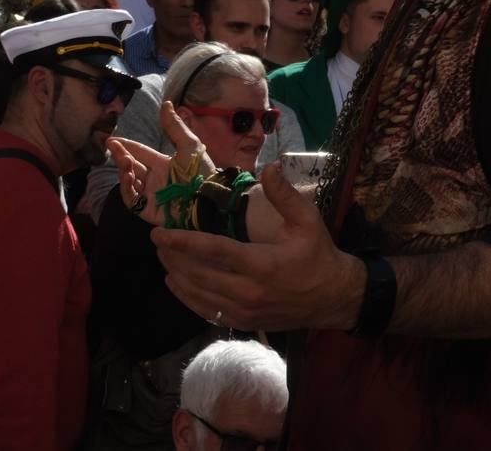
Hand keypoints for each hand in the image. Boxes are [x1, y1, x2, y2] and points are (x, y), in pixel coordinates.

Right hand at [108, 101, 215, 225]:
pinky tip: (128, 177)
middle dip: (121, 157)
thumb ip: (174, 126)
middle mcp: (154, 180)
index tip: (111, 140)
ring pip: (129, 183)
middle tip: (113, 147)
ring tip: (125, 163)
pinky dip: (127, 189)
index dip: (126, 147)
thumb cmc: (201, 171)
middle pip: (131, 167)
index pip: (140, 153)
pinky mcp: (149, 211)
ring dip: (123, 171)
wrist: (209, 197)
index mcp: (162, 165)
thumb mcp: (189, 145)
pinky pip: (132, 201)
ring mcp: (151, 196)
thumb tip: (166, 103)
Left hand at [150, 163, 364, 331]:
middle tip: (157, 242)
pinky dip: (189, 299)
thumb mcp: (307, 221)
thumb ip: (284, 195)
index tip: (159, 233)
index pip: (212, 251)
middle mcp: (248, 291)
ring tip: (163, 260)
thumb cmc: (318, 256)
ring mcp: (244, 311)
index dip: (182, 242)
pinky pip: (208, 313)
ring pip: (199, 296)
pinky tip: (178, 286)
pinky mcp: (244, 323)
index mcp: (261, 264)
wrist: (333, 298)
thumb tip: (269, 167)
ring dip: (177, 278)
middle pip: (198, 275)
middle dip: (173, 258)